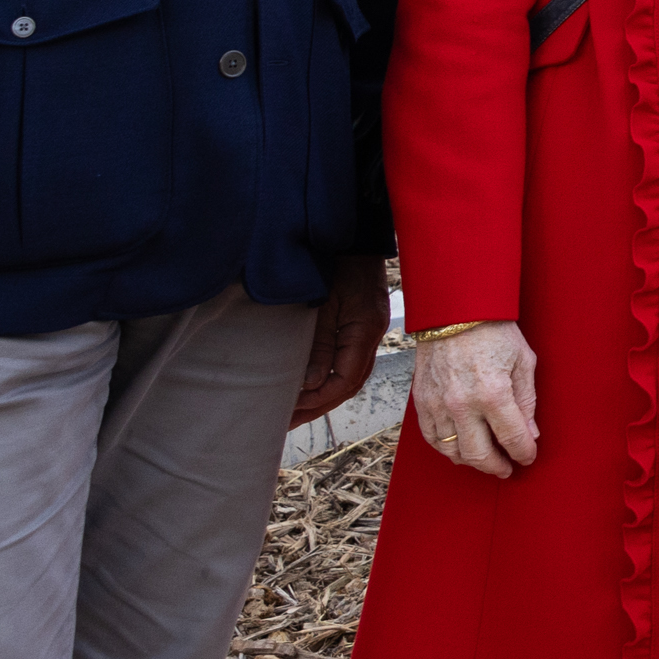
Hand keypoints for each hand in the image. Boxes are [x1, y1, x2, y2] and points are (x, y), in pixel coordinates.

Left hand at [290, 271, 388, 425]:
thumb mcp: (322, 303)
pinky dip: (330, 380)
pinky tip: (311, 387)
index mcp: (365, 330)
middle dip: (318, 406)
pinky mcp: (362, 326)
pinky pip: (350, 364)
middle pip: (349, 385)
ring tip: (295, 413)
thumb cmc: (336, 262)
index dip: (318, 399)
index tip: (289, 410)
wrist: (354, 235)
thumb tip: (310, 384)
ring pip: (351, 377)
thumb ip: (319, 343)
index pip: (346, 380)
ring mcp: (370, 331)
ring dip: (324, 397)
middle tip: (286, 423)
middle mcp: (372, 335)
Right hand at [411, 322, 539, 477]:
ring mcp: (438, 405)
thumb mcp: (523, 361)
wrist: (454, 311)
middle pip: (479, 455)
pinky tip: (460, 448)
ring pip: (453, 452)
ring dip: (472, 461)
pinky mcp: (422, 402)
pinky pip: (432, 439)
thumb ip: (526, 400)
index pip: (512, 439)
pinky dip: (447, 450)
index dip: (524, 453)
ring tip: (486, 459)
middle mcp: (463, 404)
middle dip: (497, 467)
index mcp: (493, 393)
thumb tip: (530, 433)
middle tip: (507, 468)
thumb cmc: (493, 330)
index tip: (528, 457)